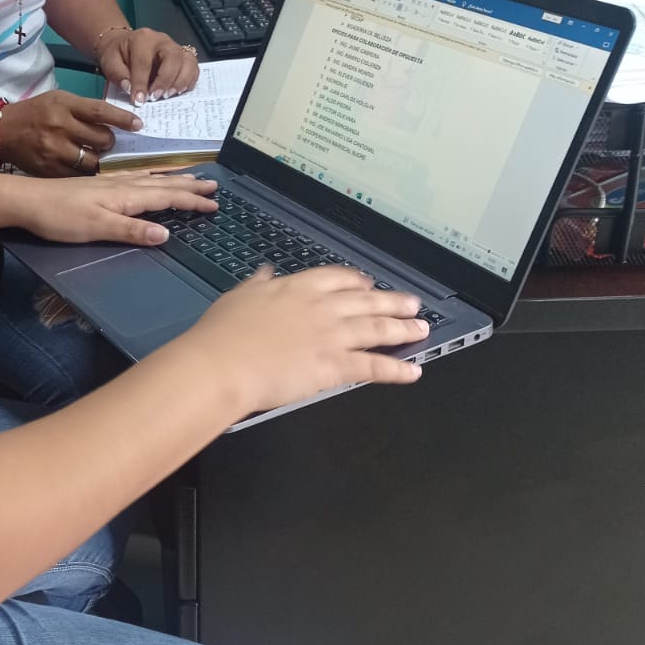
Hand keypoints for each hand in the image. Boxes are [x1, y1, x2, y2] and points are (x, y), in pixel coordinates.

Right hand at [0, 89, 142, 176]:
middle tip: (107, 143)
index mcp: (63, 105)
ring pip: (93, 162)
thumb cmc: (36, 112)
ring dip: (100, 160)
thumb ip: (84, 109)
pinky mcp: (49, 171)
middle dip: (109, 142)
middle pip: (101, 139)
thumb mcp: (59, 100)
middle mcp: (59, 127)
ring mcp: (54, 151)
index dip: (123, 119)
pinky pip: (79, 176)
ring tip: (97, 157)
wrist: (2, 131)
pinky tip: (86, 170)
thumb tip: (117, 121)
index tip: (138, 125)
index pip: (100, 111)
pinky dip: (86, 174)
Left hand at [13, 171, 218, 244]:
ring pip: (152, 180)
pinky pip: (137, 179)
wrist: (27, 201)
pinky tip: (150, 179)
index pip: (167, 197)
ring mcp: (111, 184)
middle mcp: (122, 186)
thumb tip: (167, 235)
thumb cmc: (59, 217)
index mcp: (126, 196)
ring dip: (174, 180)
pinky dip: (153, 179)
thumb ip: (132, 231)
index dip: (192, 201)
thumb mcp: (97, 228)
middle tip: (214, 185)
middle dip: (190, 186)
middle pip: (164, 184)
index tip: (214, 204)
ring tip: (192, 178)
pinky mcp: (100, 186)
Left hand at [96, 27, 198, 103]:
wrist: (125, 45)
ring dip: (180, 82)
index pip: (144, 62)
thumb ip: (117, 74)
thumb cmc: (118, 54)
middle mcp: (163, 40)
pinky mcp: (183, 56)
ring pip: (187, 62)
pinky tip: (178, 92)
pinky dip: (189, 81)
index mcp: (143, 39)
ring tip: (168, 96)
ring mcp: (176, 47)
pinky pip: (193, 67)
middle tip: (155, 98)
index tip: (138, 101)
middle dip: (165, 81)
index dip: (141, 83)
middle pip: (173, 58)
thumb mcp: (110, 61)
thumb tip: (130, 88)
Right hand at [181, 266, 426, 415]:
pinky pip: (374, 367)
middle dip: (392, 302)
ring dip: (403, 329)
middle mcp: (321, 307)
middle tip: (412, 304)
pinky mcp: (335, 366)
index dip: (357, 281)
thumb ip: (258, 284)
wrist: (223, 364)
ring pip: (377, 329)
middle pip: (367, 301)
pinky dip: (397, 369)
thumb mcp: (239, 297)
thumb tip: (266, 273)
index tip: (367, 282)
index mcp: (297, 288)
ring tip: (421, 329)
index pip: (337, 278)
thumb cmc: (223, 334)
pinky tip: (413, 371)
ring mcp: (332, 336)